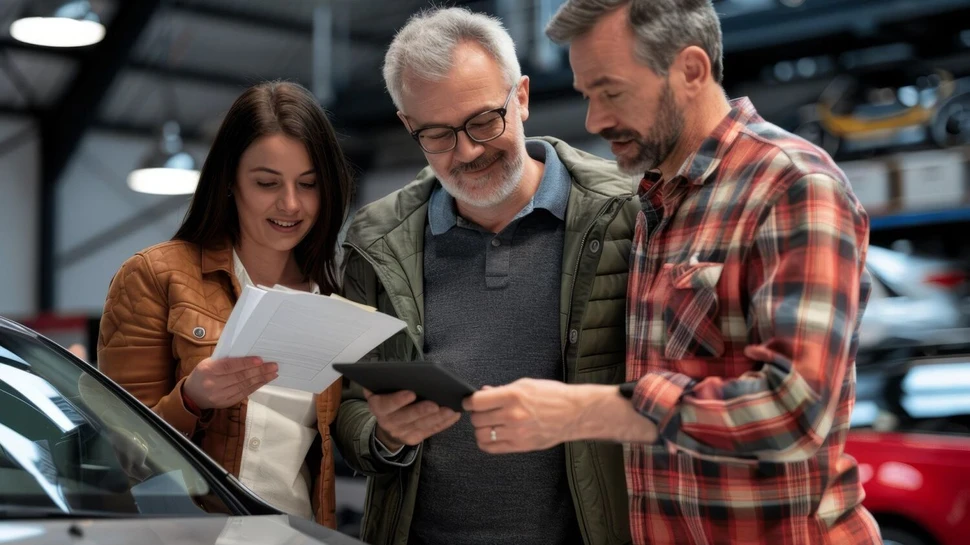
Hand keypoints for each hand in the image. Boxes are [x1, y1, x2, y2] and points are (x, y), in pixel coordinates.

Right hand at [182, 356, 277, 409]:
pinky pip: (244, 394)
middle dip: (259, 371)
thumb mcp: (208, 362)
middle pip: (240, 377)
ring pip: (244, 386)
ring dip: (261, 379)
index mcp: (208, 370)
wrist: (192, 395)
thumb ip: (225, 359)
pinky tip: (264, 381)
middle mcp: (213, 384)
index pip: (229, 366)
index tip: (260, 360)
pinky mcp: (226, 403)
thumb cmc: (203, 373)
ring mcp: (220, 395)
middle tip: (273, 366)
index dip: (246, 363)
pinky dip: (255, 386)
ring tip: (273, 373)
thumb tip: (248, 353)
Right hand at [365, 389, 460, 450]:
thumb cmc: (390, 396)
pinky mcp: (413, 438)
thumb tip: (404, 371)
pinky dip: (443, 423)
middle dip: (421, 411)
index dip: (398, 400)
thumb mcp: (383, 388)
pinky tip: (454, 415)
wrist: (388, 420)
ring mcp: (401, 432)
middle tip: (435, 404)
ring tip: (450, 409)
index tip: (411, 393)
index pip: (386, 404)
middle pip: (405, 417)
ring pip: (421, 425)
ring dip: (437, 417)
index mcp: (378, 406)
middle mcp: (387, 422)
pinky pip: (430, 431)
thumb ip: (390, 382)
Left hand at [463, 379, 583, 453]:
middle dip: (476, 414)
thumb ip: (502, 390)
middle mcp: (512, 415)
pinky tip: (492, 435)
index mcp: (513, 396)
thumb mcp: (526, 385)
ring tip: (488, 423)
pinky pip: (492, 448)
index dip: (469, 401)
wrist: (574, 413)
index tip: (470, 401)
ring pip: (481, 435)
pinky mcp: (520, 446)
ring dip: (481, 429)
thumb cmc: (552, 396)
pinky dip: (486, 442)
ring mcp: (516, 433)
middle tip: (482, 411)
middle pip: (477, 419)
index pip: (477, 402)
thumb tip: (483, 393)